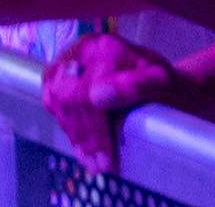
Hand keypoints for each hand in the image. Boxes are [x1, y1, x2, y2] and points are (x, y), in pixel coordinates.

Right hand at [38, 34, 181, 175]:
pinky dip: (62, 120)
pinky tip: (78, 140)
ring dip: (73, 134)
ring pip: (57, 98)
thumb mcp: (161, 85)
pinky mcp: (61, 66)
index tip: (106, 161)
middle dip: (84, 137)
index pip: (88, 93)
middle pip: (69, 97)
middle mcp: (85, 47)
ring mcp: (71, 55)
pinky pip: (50, 95)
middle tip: (99, 166)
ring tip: (90, 160)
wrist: (158, 79)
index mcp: (109, 48)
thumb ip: (135, 86)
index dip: (95, 131)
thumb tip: (97, 96)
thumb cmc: (163, 86)